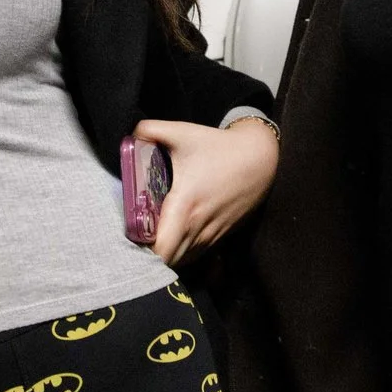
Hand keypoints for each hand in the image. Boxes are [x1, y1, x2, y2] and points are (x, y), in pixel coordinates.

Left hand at [136, 116, 278, 264]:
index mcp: (185, 206)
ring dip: (166, 256)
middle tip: (136, 238)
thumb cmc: (220, 148)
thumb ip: (150, 130)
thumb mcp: (183, 133)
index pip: (161, 249)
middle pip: (169, 262)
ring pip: (183, 261)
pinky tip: (174, 236)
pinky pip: (196, 254)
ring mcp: (211, 235)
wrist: (261, 159)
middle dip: (149, 256)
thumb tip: (130, 134)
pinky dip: (182, 252)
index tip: (130, 236)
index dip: (141, 249)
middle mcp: (198, 227)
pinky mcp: (221, 235)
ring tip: (152, 239)